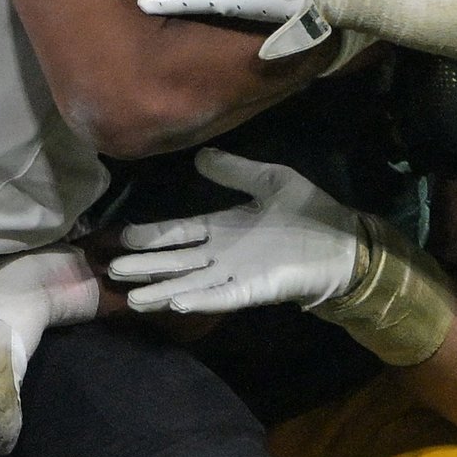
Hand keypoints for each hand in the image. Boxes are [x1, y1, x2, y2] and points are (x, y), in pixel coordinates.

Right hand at [106, 148, 366, 318]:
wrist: (344, 242)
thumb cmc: (310, 212)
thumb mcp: (271, 180)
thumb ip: (236, 171)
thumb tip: (200, 156)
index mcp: (223, 228)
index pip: (179, 232)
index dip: (152, 235)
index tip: (123, 236)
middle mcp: (222, 255)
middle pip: (175, 262)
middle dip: (144, 266)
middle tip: (112, 268)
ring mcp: (236, 276)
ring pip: (189, 284)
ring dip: (162, 290)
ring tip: (132, 297)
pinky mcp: (254, 291)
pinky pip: (222, 296)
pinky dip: (200, 299)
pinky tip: (176, 301)